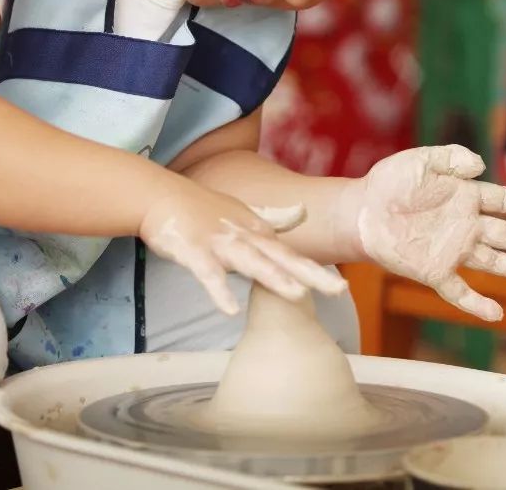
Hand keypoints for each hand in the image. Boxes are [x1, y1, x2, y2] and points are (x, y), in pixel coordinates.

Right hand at [140, 182, 345, 315]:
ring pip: (251, 263)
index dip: (316, 272)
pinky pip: (208, 275)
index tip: (342, 288)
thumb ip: (276, 218)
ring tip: (298, 295)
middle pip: (282, 259)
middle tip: (339, 290)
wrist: (163, 196)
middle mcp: (245, 238)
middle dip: (310, 275)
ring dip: (274, 277)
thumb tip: (304, 212)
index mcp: (258, 234)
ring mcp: (220, 243)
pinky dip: (220, 291)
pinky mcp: (194, 251)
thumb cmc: (206, 209)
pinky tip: (231, 311)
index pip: (292, 256)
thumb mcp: (245, 214)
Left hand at [341, 145, 505, 320]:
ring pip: (493, 262)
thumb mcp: (420, 159)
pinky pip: (458, 290)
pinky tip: (496, 313)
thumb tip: (480, 166)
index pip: (502, 201)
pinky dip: (476, 303)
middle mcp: (464, 226)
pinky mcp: (433, 271)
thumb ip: (450, 158)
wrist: (360, 210)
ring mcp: (451, 250)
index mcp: (464, 197)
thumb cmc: (389, 182)